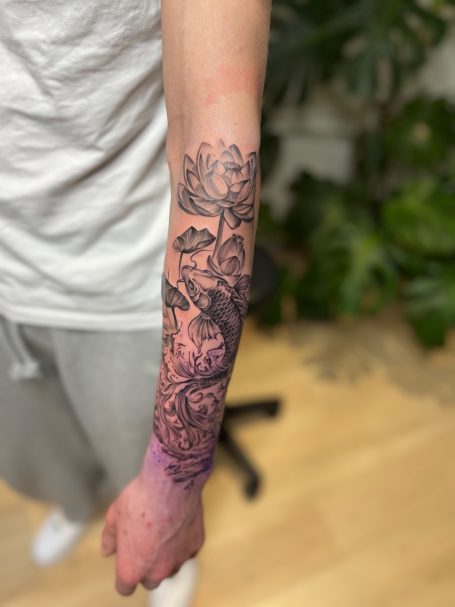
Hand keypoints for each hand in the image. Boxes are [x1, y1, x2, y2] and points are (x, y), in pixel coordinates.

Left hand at [100, 468, 204, 595]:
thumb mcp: (114, 515)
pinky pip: (187, 550)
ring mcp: (178, 560)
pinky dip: (182, 542)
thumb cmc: (139, 499)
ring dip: (166, 556)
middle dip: (146, 567)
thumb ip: (109, 538)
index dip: (124, 574)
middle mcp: (157, 571)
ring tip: (162, 531)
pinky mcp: (195, 545)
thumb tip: (108, 550)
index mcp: (132, 569)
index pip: (125, 587)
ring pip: (171, 567)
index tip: (126, 560)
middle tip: (144, 543)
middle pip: (150, 581)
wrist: (171, 482)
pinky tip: (177, 522)